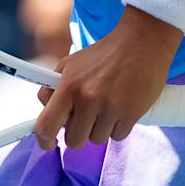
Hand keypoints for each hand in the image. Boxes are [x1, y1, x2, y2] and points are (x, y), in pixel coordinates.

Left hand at [33, 7, 182, 149]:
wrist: (141, 42)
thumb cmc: (103, 55)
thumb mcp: (70, 64)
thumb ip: (53, 88)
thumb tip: (45, 111)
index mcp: (68, 85)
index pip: (46, 125)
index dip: (44, 140)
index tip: (49, 143)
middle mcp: (87, 98)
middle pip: (74, 140)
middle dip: (79, 132)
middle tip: (87, 116)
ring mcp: (110, 107)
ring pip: (97, 139)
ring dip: (101, 128)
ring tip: (107, 104)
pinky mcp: (131, 114)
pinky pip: (118, 137)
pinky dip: (118, 126)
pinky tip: (122, 107)